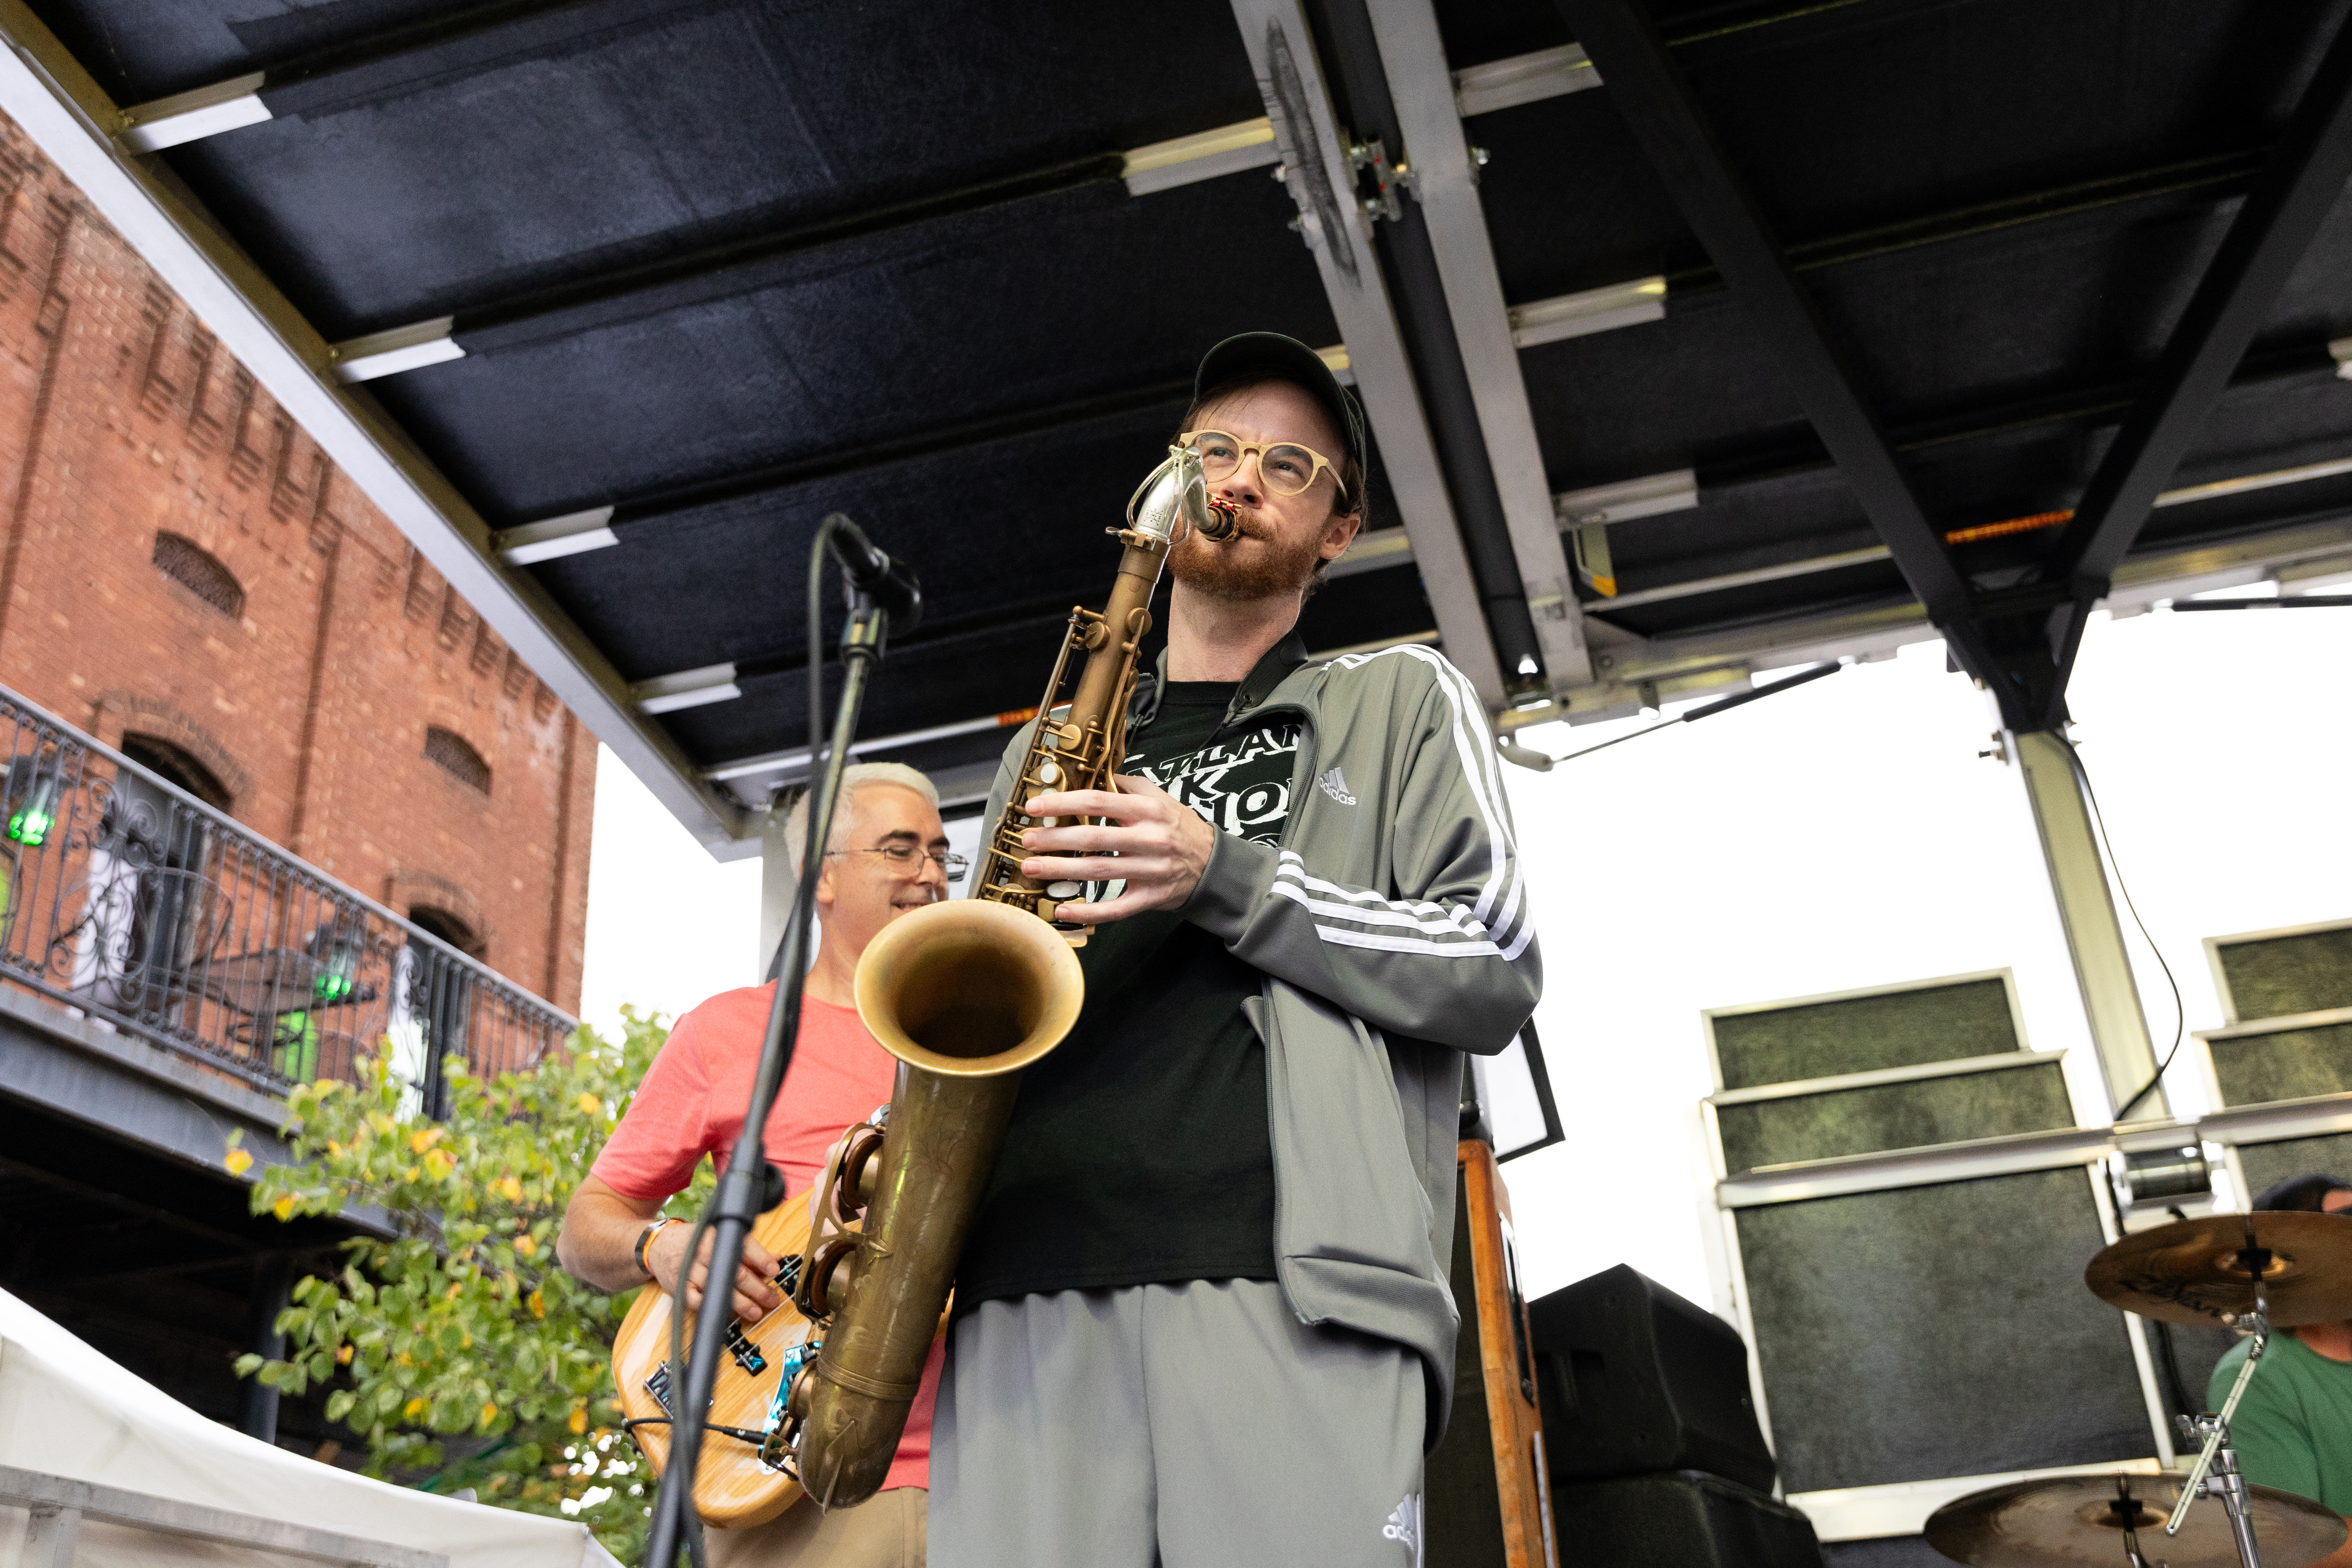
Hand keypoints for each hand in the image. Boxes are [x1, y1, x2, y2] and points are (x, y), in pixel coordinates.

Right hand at [652, 1223, 780, 1323]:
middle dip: (758, 1288)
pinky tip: (728, 1313)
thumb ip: (748, 1249)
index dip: (762, 1259)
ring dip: (741, 1303)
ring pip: (720, 1289)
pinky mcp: (681, 1287)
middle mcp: (704, 1251)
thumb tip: (776, 1258)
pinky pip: (699, 1302)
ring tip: (756, 1311)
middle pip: (736, 1272)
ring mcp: (691, 1270)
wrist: (660, 1246)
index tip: (774, 1271)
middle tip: (772, 1298)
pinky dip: (714, 1308)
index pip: (743, 1245)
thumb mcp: (721, 1236)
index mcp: (717, 1234)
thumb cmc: (696, 1241)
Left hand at [1017, 775, 1216, 923]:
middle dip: (1054, 839)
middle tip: (1027, 840)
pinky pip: (1115, 908)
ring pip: (1099, 871)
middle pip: (1093, 837)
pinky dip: (1087, 911)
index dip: (1062, 803)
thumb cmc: (1179, 827)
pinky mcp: (1150, 898)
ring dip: (1060, 870)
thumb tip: (1088, 774)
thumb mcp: (1158, 797)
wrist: (1213, 864)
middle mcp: (1150, 839)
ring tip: (1032, 867)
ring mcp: (1151, 871)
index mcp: (1148, 810)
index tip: (1035, 806)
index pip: (1098, 800)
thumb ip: (1125, 786)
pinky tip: (1062, 909)